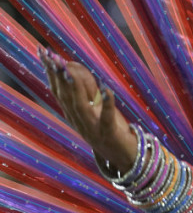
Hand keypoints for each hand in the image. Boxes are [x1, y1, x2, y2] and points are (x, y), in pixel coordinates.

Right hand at [40, 48, 137, 173]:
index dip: (52, 74)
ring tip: (71, 71)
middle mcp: (79, 122)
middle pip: (66, 98)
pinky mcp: (109, 134)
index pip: (59, 92)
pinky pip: (107, 118)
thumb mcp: (96, 108)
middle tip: (54, 58)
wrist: (125, 157)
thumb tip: (74, 67)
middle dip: (60, 77)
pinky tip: (106, 89)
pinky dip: (107, 104)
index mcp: (74, 115)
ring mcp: (93, 129)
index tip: (46, 55)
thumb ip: (86, 90)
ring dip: (76, 89)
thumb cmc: (111, 129)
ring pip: (81, 107)